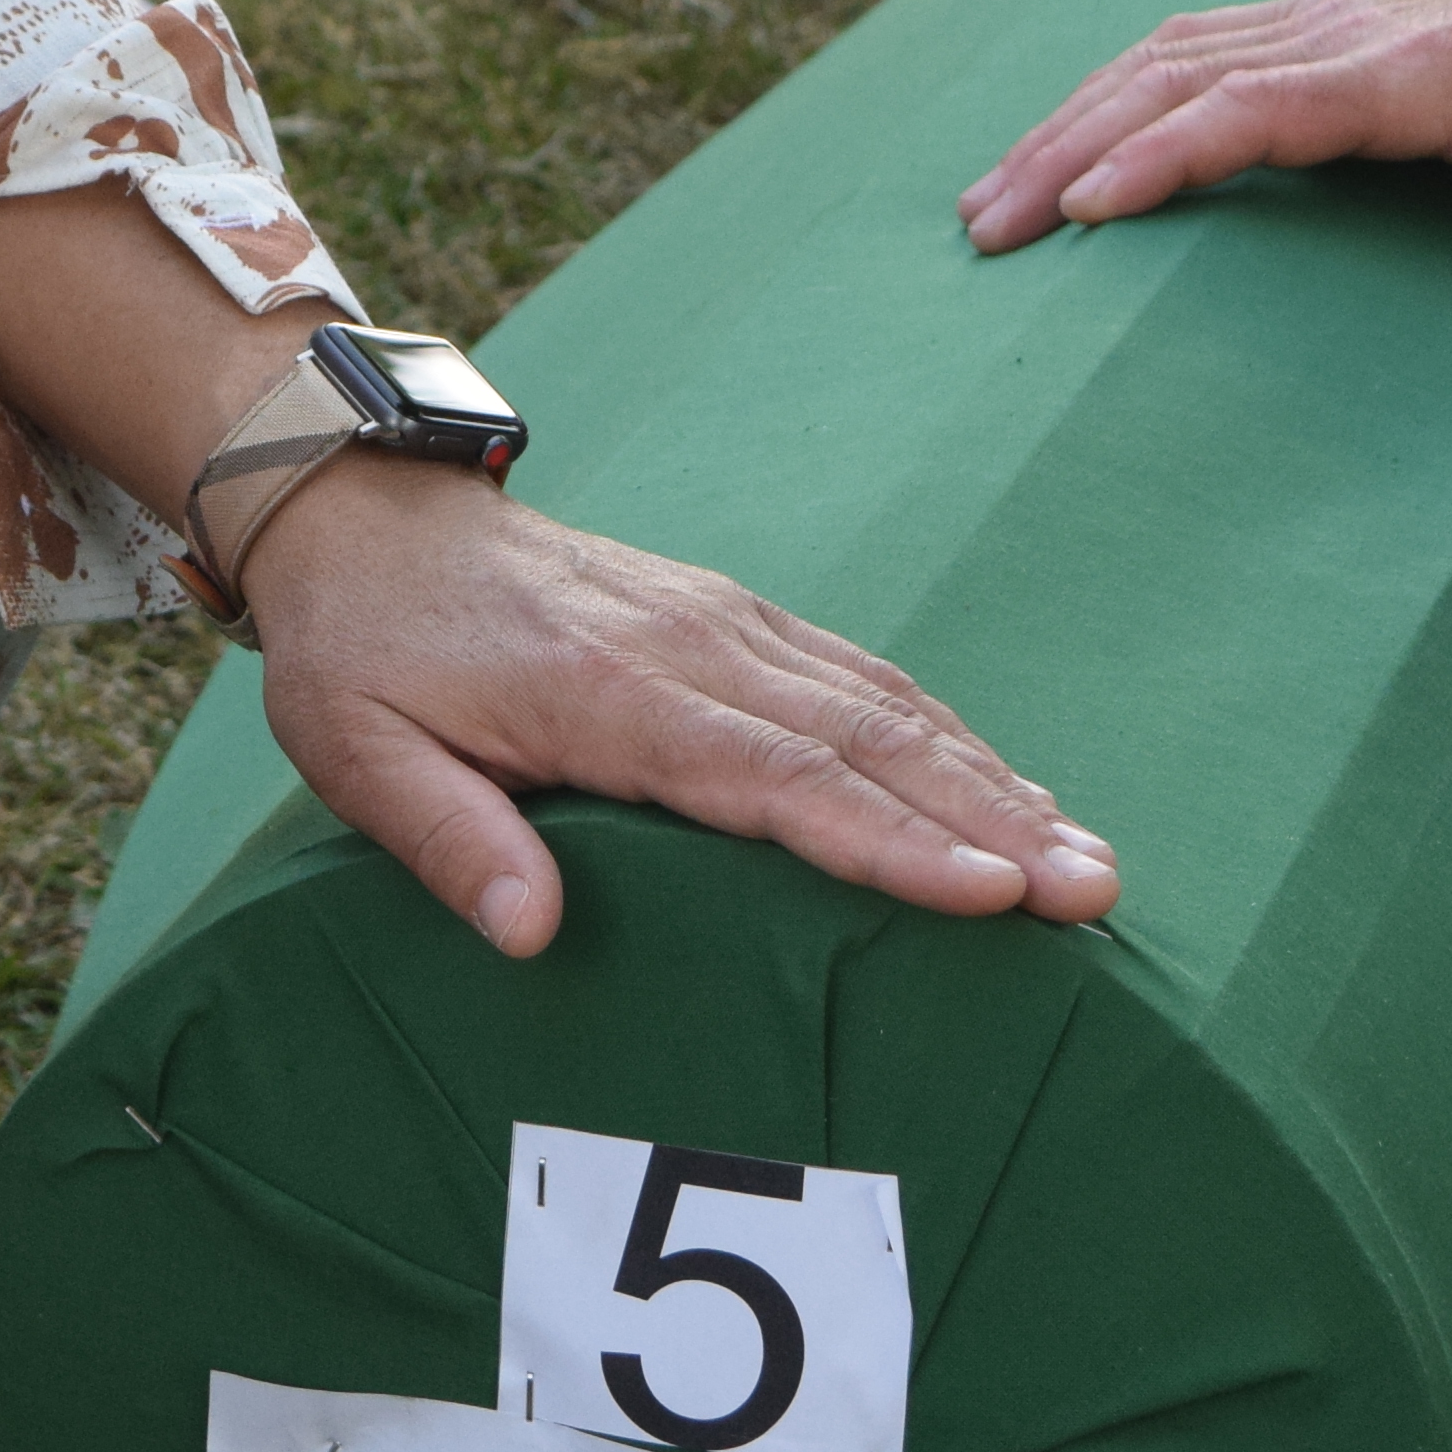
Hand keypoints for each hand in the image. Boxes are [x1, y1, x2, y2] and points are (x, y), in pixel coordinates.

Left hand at [238, 458, 1118, 957]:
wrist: (370, 515)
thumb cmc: (364, 656)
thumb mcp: (358, 752)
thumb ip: (448, 841)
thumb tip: (531, 936)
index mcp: (609, 691)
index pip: (775, 777)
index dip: (887, 840)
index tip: (989, 891)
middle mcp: (693, 646)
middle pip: (867, 742)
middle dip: (991, 821)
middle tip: (1094, 895)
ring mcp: (727, 622)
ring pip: (887, 707)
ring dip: (994, 784)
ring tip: (1091, 863)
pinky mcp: (737, 617)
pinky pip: (863, 679)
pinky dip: (949, 740)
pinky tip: (1011, 794)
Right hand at [958, 0, 1451, 419]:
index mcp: (1412, 74)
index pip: (1262, 105)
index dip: (1169, 152)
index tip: (1084, 205)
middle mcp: (1347, 32)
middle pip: (1175, 75)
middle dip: (1070, 149)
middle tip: (988, 232)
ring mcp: (1321, 18)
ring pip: (1161, 55)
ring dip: (1067, 121)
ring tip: (986, 201)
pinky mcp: (1310, 22)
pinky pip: (1182, 47)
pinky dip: (1104, 95)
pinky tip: (1056, 146)